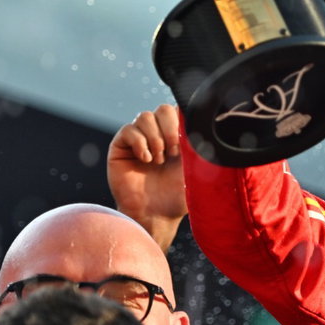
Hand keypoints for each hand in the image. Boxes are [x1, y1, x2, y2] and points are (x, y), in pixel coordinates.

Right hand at [108, 106, 188, 250]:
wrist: (156, 215)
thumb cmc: (178, 196)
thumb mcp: (197, 168)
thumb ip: (201, 145)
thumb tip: (204, 122)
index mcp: (177, 136)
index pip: (179, 110)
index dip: (183, 120)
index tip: (188, 142)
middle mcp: (157, 134)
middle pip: (162, 109)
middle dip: (170, 128)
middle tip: (174, 153)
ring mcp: (138, 140)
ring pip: (145, 116)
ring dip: (156, 138)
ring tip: (159, 161)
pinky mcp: (120, 147)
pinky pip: (129, 130)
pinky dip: (140, 143)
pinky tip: (146, 160)